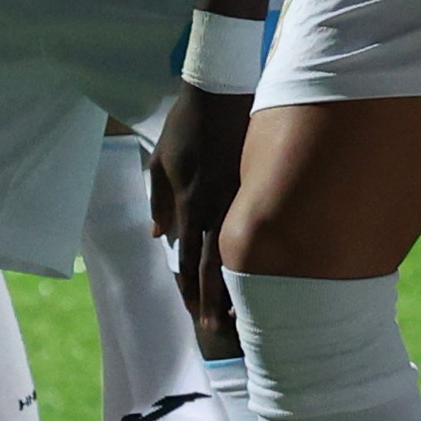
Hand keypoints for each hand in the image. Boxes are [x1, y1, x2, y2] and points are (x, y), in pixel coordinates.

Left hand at [155, 84, 255, 335]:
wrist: (219, 94)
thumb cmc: (185, 128)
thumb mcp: (159, 164)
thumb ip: (159, 202)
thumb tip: (160, 236)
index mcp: (189, 204)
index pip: (189, 257)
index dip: (191, 287)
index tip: (195, 312)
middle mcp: (214, 207)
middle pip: (213, 263)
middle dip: (213, 297)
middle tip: (215, 326)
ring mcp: (238, 197)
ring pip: (237, 249)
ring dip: (237, 282)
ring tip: (241, 309)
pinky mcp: (256, 186)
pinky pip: (254, 226)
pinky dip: (255, 251)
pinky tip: (262, 267)